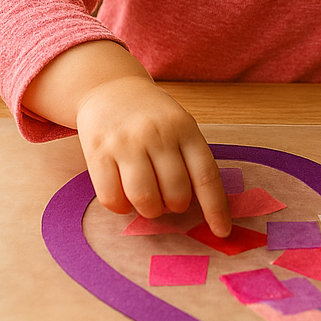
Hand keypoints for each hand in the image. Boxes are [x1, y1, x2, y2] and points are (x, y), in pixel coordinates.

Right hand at [75, 76, 231, 233]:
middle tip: (169, 199)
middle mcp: (158, 135)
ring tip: (148, 199)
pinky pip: (112, 198)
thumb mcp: (180, 125)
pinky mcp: (98, 152)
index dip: (215, 209)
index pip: (206, 176)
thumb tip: (202, 207)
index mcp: (185, 128)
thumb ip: (191, 159)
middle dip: (175, 207)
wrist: (111, 88)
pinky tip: (124, 196)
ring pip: (145, 199)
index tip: (222, 232)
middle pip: (176, 193)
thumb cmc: (152, 115)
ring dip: (150, 210)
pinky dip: (122, 208)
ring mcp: (127, 143)